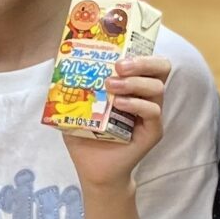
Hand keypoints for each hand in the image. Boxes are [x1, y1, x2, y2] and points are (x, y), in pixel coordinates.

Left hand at [60, 55, 170, 191]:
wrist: (93, 170)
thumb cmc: (86, 136)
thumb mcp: (75, 107)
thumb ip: (72, 86)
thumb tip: (58, 62)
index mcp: (131, 85)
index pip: (146, 59)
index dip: (138, 50)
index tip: (118, 48)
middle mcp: (145, 95)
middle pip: (161, 68)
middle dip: (142, 62)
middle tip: (119, 65)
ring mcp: (151, 114)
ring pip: (157, 88)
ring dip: (134, 83)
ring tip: (111, 85)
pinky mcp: (153, 131)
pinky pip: (153, 111)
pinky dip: (137, 104)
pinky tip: (120, 104)